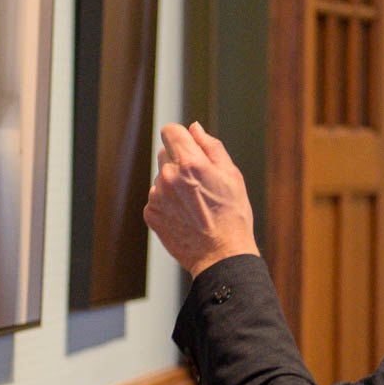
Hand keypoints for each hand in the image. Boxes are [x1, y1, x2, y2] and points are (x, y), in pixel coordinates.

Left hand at [144, 121, 259, 276]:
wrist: (221, 256)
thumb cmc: (232, 216)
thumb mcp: (232, 176)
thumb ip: (211, 147)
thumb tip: (194, 129)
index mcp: (190, 163)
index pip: (170, 130)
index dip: (182, 137)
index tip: (190, 147)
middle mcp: (169, 177)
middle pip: (165, 152)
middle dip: (180, 161)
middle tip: (200, 183)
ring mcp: (157, 196)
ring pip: (161, 177)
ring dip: (174, 184)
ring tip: (195, 204)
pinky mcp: (151, 213)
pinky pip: (156, 198)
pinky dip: (168, 203)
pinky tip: (186, 216)